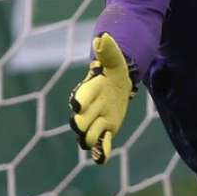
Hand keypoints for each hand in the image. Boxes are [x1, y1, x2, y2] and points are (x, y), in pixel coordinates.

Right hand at [69, 33, 136, 164]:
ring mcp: (96, 121)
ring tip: (98, 142)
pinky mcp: (106, 131)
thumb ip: (108, 50)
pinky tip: (102, 158)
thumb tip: (103, 37)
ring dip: (91, 139)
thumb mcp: (114, 60)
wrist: (118, 84)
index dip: (79, 102)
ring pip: (87, 137)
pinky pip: (101, 146)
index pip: (80, 98)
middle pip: (78, 122)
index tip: (79, 105)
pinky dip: (101, 153)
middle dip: (82, 124)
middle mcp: (88, 109)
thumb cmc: (113, 70)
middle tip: (87, 124)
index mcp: (87, 92)